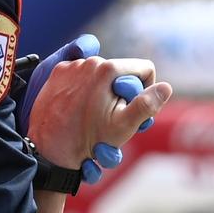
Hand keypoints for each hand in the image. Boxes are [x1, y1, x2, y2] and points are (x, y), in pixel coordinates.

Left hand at [20, 33, 171, 178]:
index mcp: (108, 69)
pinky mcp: (56, 75)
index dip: (146, 91)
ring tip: (93, 118)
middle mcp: (88, 61)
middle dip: (122, 95)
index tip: (135, 110)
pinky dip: (83, 91)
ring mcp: (70, 67)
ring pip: (100, 76)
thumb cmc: (87, 140)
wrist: (48, 150)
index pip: (144, 69)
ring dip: (102, 94)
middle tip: (112, 119)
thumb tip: (165, 88)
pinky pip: (79, 77)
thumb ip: (147, 104)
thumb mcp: (124, 126)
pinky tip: (78, 112)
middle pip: (121, 74)